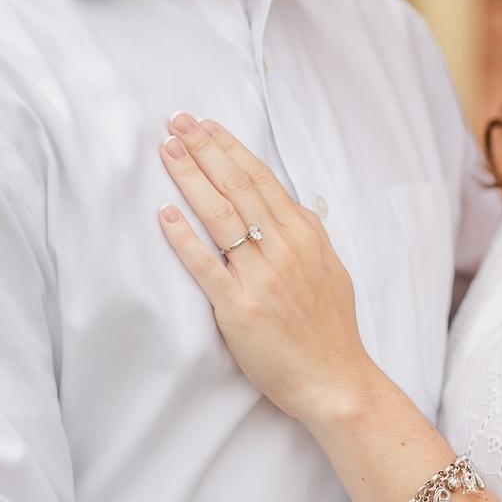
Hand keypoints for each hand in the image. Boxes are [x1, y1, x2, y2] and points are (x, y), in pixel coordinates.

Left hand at [157, 115, 375, 423]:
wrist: (337, 380)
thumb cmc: (331, 330)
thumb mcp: (330, 271)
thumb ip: (309, 238)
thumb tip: (292, 209)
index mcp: (305, 237)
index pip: (261, 180)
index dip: (230, 149)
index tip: (205, 126)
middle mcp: (284, 250)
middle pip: (238, 188)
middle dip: (205, 150)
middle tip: (177, 121)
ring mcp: (262, 277)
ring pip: (221, 217)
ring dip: (191, 178)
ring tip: (168, 150)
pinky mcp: (240, 309)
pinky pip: (206, 266)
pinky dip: (184, 238)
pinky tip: (165, 213)